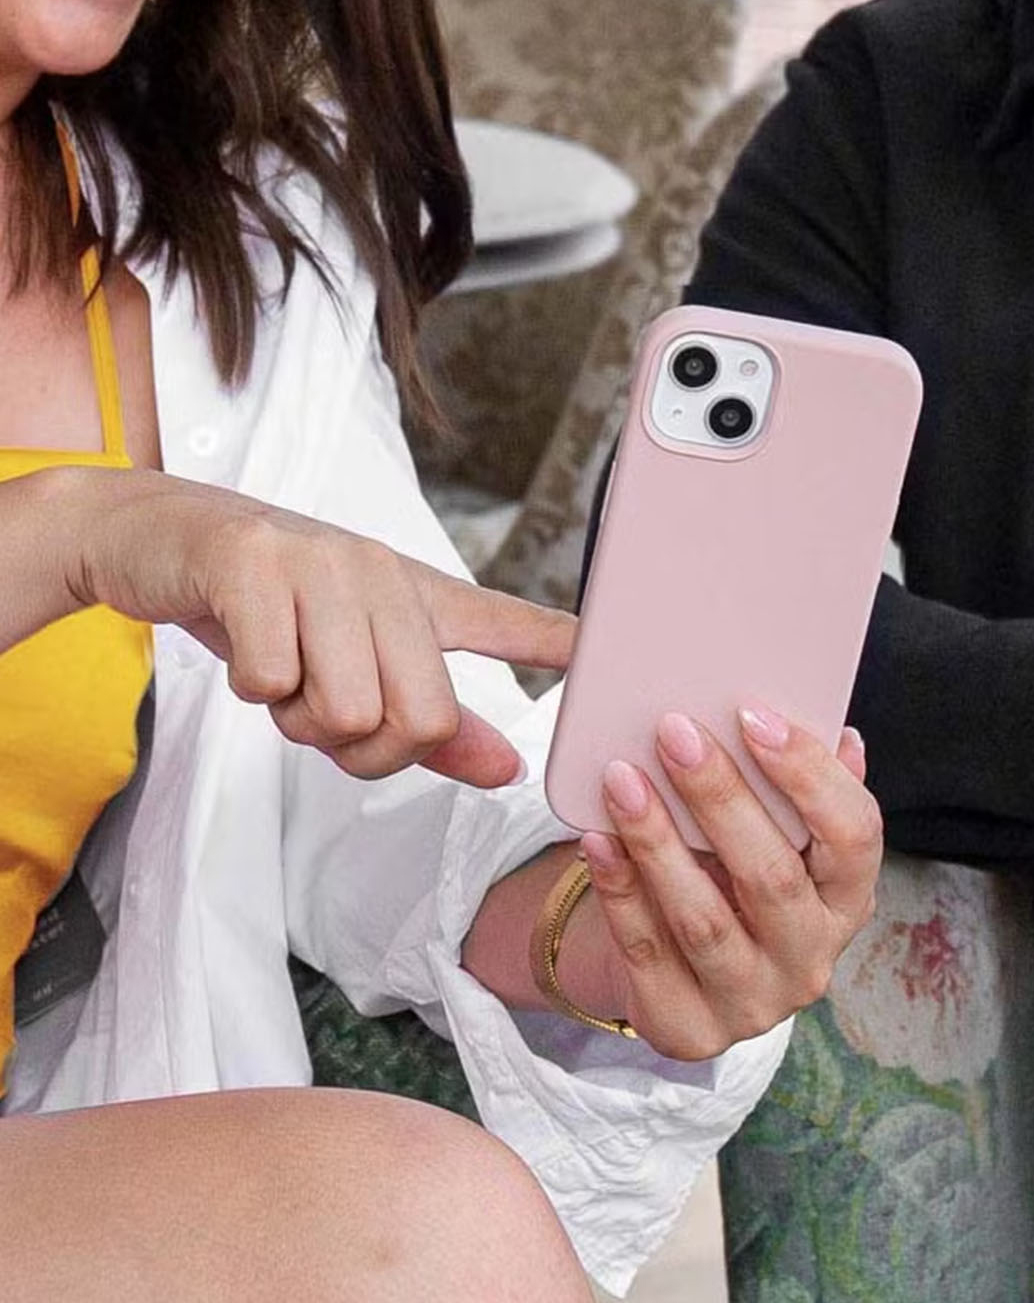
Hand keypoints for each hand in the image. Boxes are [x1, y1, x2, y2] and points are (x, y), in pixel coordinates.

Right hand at [34, 465, 570, 786]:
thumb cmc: (264, 607)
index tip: (608, 652)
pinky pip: (269, 681)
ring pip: (343, 710)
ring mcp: (320, 562)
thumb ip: (431, 723)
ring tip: (281, 670)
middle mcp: (381, 571)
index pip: (507, 619)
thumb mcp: (349, 662)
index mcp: (414, 594)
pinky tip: (244, 646)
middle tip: (320, 710)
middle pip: (417, 717)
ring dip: (296, 720)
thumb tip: (508, 767)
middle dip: (362, 747)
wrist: (155, 535)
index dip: (558, 641)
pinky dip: (249, 690)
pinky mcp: (253, 564)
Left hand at [571, 708, 881, 1059]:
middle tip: (674, 733)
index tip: (754, 716)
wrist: (689, 971)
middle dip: (720, 797)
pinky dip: (619, 891)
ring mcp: (752, 1003)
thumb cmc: (743, 878)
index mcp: (848, 900)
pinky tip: (597, 839)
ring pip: (703, 920)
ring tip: (622, 778)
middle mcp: (811, 959)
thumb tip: (841, 737)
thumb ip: (811, 791)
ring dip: (658, 842)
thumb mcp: (786, 839)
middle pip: (772, 877)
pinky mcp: (688, 1028)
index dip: (809, 775)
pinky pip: (646, 953)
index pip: (853, 836)